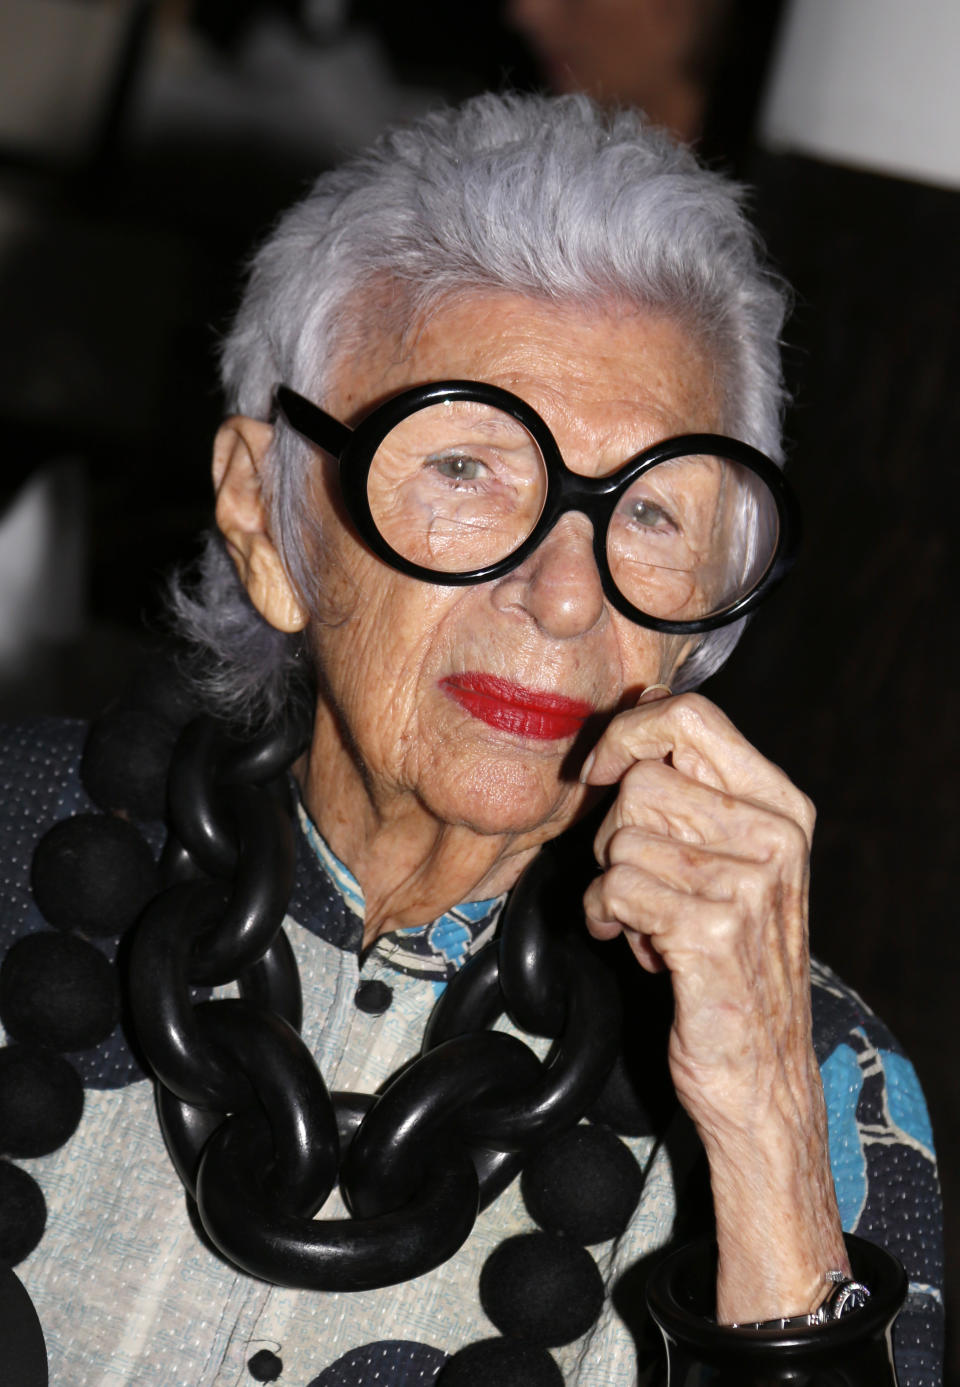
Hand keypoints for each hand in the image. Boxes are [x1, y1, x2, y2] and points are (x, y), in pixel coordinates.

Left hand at [581, 690, 847, 1322]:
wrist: (760, 1074)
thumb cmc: (729, 963)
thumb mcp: (727, 862)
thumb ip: (689, 794)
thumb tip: (628, 725)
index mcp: (781, 805)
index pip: (691, 716)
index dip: (627, 732)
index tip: (598, 768)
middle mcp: (775, 834)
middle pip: (642, 779)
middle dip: (612, 831)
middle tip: (635, 881)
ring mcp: (750, 881)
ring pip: (621, 836)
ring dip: (610, 883)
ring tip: (644, 921)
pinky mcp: (714, 929)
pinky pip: (616, 887)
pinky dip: (605, 916)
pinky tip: (635, 945)